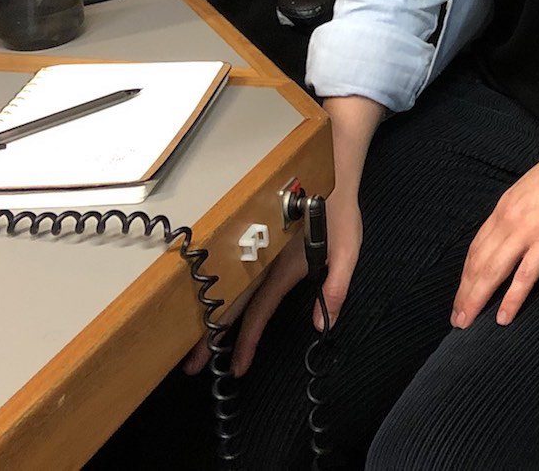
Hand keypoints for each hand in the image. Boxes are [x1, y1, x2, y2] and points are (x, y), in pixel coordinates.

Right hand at [183, 190, 362, 376]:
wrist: (329, 171)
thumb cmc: (340, 211)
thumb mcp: (348, 250)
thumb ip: (336, 286)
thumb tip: (321, 325)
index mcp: (284, 267)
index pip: (259, 311)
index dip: (247, 340)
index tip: (236, 367)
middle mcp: (264, 262)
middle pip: (232, 305)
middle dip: (210, 337)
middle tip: (190, 366)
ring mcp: (258, 253)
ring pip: (227, 291)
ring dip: (208, 319)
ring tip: (192, 346)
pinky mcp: (259, 245)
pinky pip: (233, 277)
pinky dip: (218, 297)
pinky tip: (207, 310)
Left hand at [452, 135, 538, 328]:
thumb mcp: (531, 190)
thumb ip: (519, 212)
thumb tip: (514, 230)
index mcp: (503, 208)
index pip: (476, 248)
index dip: (466, 275)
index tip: (460, 295)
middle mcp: (507, 220)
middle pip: (478, 262)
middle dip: (465, 293)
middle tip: (457, 319)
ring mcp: (526, 229)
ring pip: (493, 270)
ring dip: (477, 298)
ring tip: (467, 322)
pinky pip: (525, 273)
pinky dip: (512, 297)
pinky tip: (504, 316)